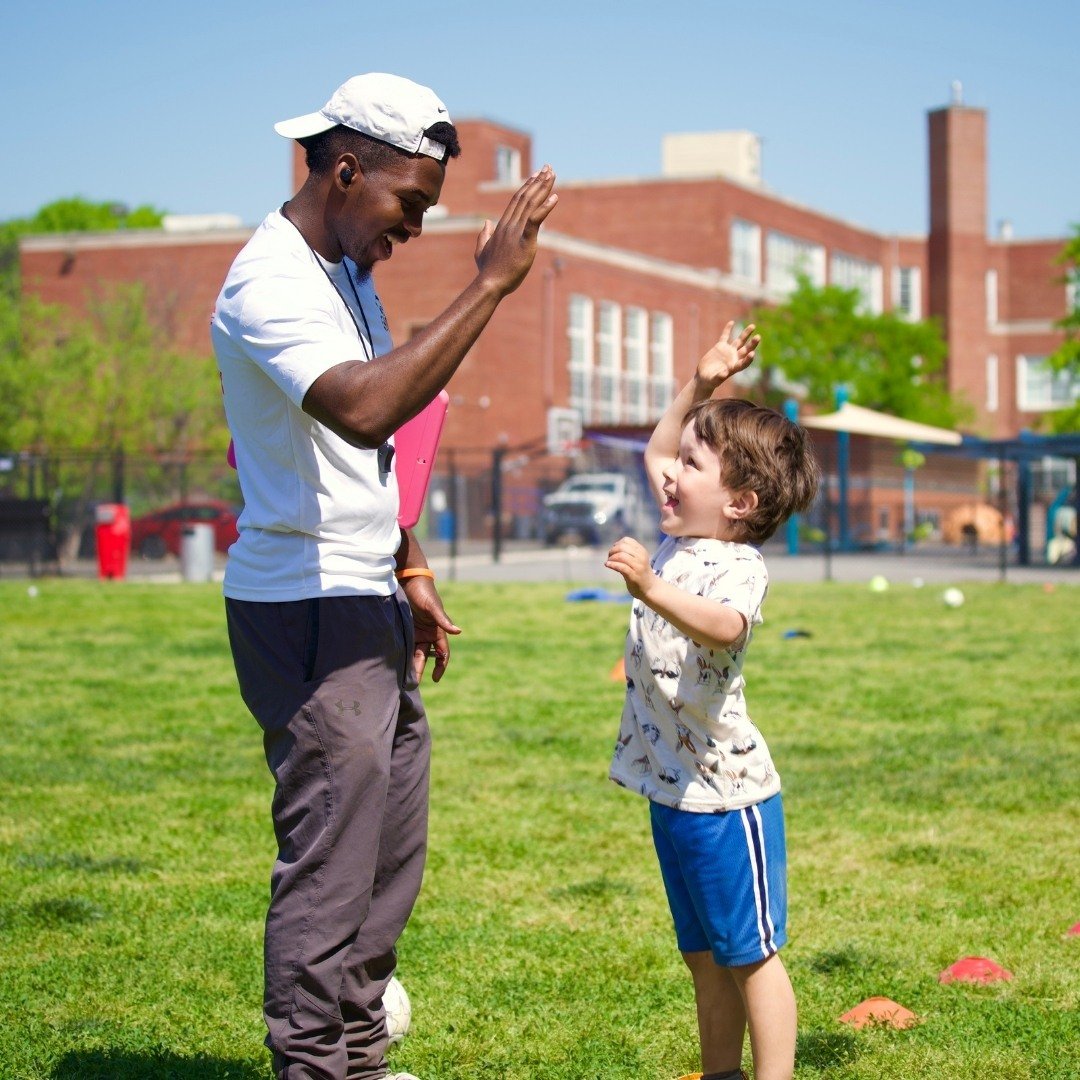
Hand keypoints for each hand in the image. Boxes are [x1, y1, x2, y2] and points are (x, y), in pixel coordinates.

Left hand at [400, 577, 460, 682]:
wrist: (408, 580)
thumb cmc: (423, 592)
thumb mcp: (433, 607)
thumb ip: (443, 620)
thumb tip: (458, 631)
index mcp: (438, 630)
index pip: (443, 653)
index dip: (441, 666)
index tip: (435, 678)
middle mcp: (428, 633)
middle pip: (426, 656)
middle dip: (421, 669)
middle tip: (413, 682)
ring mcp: (416, 632)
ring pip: (414, 653)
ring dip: (410, 664)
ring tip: (403, 678)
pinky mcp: (405, 629)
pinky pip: (404, 645)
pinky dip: (401, 654)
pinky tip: (395, 664)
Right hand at [473, 165, 557, 295]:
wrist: (490, 283)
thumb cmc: (487, 271)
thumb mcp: (481, 251)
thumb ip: (484, 235)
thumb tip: (487, 223)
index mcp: (502, 226)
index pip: (516, 200)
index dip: (527, 186)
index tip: (536, 175)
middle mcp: (509, 225)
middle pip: (525, 197)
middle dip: (538, 181)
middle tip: (548, 168)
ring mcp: (516, 232)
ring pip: (531, 204)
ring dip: (543, 188)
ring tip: (552, 174)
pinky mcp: (525, 241)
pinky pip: (536, 220)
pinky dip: (546, 208)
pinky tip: (555, 197)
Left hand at [605, 536, 654, 601]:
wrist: (650, 588)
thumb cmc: (641, 572)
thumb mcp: (638, 559)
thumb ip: (629, 552)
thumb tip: (614, 547)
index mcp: (641, 551)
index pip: (626, 540)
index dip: (617, 544)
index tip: (614, 551)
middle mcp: (641, 557)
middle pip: (622, 547)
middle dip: (612, 551)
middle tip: (609, 557)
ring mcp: (638, 566)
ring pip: (621, 556)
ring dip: (611, 558)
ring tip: (608, 562)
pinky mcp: (633, 576)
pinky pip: (621, 567)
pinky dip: (612, 564)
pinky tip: (607, 565)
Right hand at [696, 321, 759, 387]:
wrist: (705, 377)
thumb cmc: (710, 381)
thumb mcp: (714, 380)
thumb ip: (719, 377)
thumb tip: (724, 374)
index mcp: (734, 367)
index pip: (744, 362)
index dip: (749, 359)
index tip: (752, 354)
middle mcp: (734, 358)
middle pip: (746, 350)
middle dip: (752, 344)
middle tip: (758, 337)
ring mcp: (728, 352)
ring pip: (739, 341)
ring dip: (746, 334)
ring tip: (753, 326)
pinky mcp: (720, 347)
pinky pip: (725, 337)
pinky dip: (727, 330)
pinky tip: (732, 322)